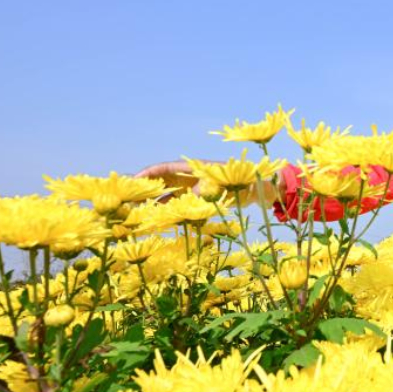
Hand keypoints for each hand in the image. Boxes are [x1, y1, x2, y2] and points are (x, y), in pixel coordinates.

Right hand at [135, 160, 285, 205]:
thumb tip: (186, 202)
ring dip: (156, 206)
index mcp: (193, 168)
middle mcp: (191, 178)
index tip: (131, 184)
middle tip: (129, 206)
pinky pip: (182, 207)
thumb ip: (203, 194)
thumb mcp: (223, 187)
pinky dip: (172, 214)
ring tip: (141, 217)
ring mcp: (196, 189)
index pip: (163, 168)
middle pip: (161, 183)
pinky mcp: (203, 202)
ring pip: (170, 197)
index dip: (146, 175)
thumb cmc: (245, 181)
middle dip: (145, 193)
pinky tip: (162, 223)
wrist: (264, 189)